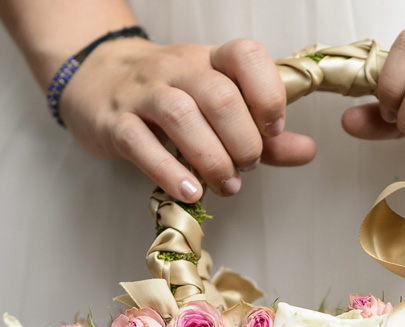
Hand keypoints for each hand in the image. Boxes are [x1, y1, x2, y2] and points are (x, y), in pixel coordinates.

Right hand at [59, 36, 316, 200]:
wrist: (96, 82)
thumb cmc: (171, 102)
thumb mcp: (220, 110)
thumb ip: (264, 134)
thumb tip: (308, 150)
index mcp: (210, 60)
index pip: (246, 56)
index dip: (268, 94)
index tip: (273, 129)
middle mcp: (178, 69)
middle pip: (220, 97)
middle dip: (243, 142)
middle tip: (246, 168)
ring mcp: (144, 93)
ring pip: (182, 115)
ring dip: (213, 159)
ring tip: (225, 185)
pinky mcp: (116, 123)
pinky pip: (141, 143)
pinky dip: (170, 171)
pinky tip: (190, 192)